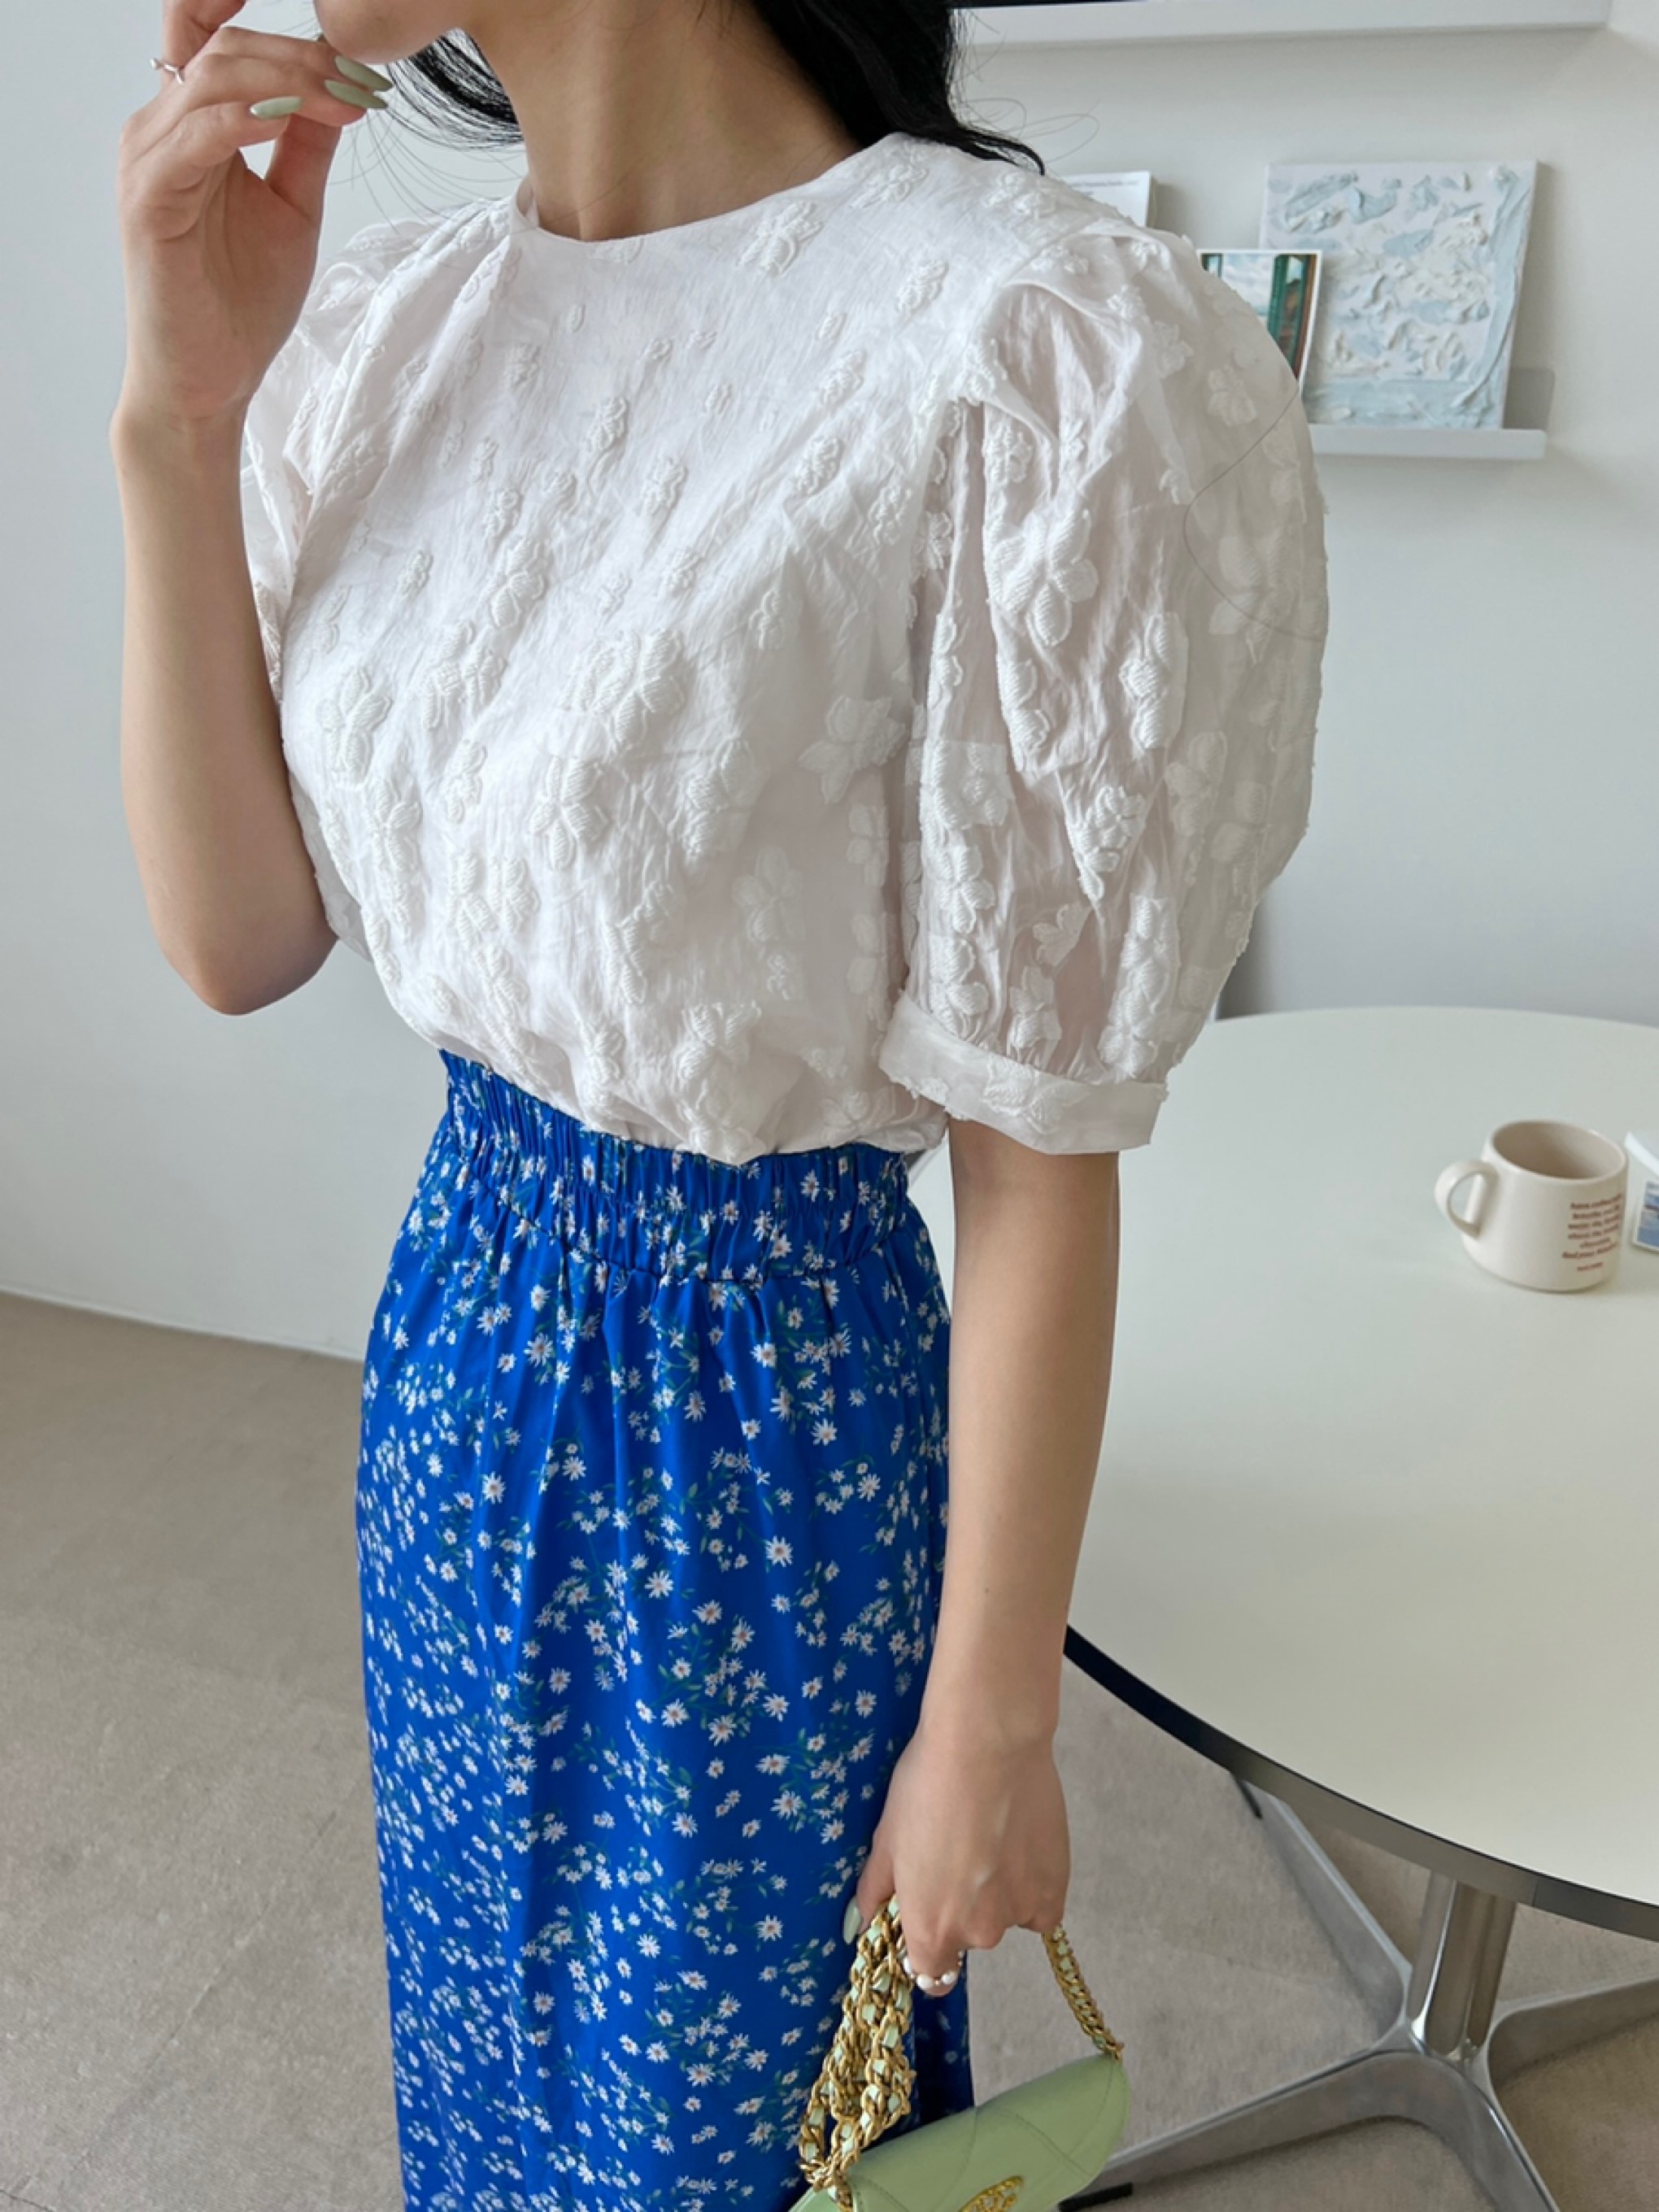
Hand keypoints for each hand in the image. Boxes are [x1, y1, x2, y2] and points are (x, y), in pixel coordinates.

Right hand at [114, 2, 383, 429]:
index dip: (270, 22)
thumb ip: (308, 146)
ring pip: (212, 78)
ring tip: (346, 96)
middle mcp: (160, 130)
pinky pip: (197, 136)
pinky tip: (292, 121)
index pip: (216, 36)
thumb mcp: (292, 208)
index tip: (347, 44)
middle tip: (362, 75)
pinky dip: (248, 119)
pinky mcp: (148, 199)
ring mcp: (149, 160)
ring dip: (287, 79)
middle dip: (299, 52)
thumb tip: (343, 89)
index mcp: (192, 126)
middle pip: (222, 45)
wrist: (210, 380)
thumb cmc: (241, 302)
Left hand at [850, 1705, 1069, 1996]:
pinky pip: (1040, 1906)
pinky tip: (1020, 1845)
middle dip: (963, 1905)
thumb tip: (864, 1922)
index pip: (929, 1970)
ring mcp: (1021, 1914)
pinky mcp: (1055, 1890)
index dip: (926, 1942)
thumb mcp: (886, 1838)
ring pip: (1005, 1914)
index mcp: (931, 1931)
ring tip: (992, 1834)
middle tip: (960, 1850)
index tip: (928, 1907)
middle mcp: (978, 1935)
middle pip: (969, 1936)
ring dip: (999, 1890)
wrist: (988, 1745)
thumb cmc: (928, 1786)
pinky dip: (1032, 1885)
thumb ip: (876, 1891)